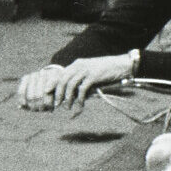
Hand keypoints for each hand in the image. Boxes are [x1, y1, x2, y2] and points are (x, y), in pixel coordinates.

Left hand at [18, 54, 134, 111]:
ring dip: (67, 98)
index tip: (48, 94)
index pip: (60, 75)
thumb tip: (71, 95)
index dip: (52, 85)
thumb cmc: (107, 71)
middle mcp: (79, 65)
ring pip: (70, 85)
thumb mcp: (90, 73)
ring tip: (67, 107)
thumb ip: (80, 81)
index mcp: (76, 64)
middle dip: (57, 94)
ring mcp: (86, 70)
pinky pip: (82, 89)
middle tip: (56, 104)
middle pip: (62, 80)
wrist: (123, 65)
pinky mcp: (94, 76)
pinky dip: (80, 98)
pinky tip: (80, 105)